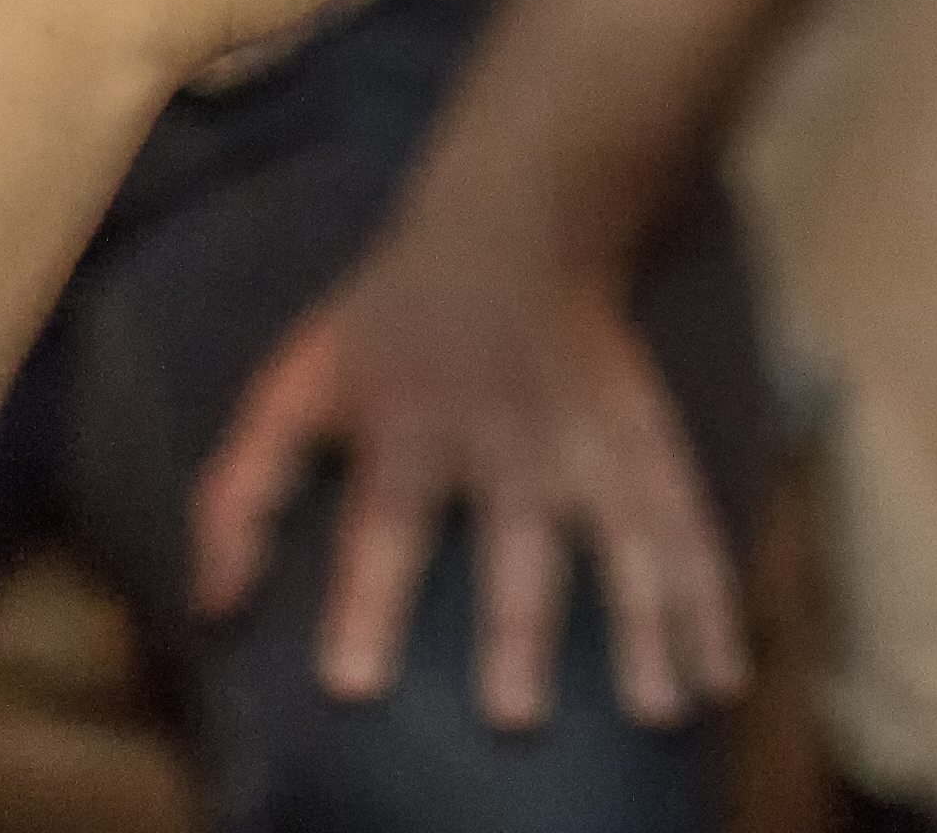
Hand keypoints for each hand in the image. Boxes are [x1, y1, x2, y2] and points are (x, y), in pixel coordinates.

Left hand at [192, 239, 744, 733]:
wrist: (516, 223)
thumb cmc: (388, 327)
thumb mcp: (297, 382)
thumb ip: (242, 493)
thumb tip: (211, 608)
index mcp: (411, 424)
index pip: (384, 521)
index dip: (367, 597)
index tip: (357, 682)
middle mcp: (508, 436)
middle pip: (516, 538)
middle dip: (518, 625)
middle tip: (517, 714)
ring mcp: (590, 442)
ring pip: (624, 535)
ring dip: (643, 621)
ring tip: (654, 707)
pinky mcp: (647, 444)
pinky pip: (689, 523)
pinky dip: (713, 600)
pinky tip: (724, 676)